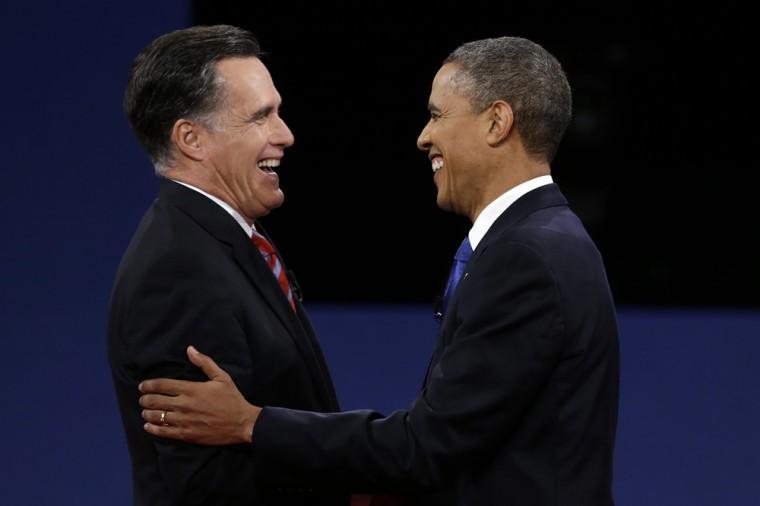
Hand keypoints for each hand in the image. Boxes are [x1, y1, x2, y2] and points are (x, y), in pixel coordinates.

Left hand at [139, 346, 260, 444]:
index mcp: (192, 389)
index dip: (149, 385)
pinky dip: (153, 429)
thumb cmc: (232, 399)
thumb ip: (204, 363)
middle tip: (142, 399)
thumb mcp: (222, 377)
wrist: (242, 423)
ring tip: (145, 412)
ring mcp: (184, 420)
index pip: (162, 385)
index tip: (142, 386)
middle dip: (145, 399)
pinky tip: (148, 426)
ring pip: (157, 417)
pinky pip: (164, 432)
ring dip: (147, 413)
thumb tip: (190, 349)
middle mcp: (185, 404)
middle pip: (155, 401)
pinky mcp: (187, 434)